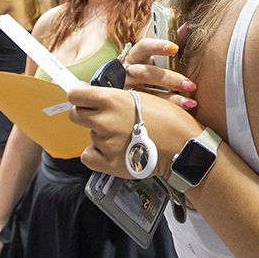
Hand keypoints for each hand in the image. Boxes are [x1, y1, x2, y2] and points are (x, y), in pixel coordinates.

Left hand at [68, 86, 200, 179]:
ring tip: (125, 138)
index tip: (86, 101)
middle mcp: (104, 120)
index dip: (80, 97)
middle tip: (103, 119)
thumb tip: (95, 97)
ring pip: (90, 135)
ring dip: (102, 136)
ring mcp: (104, 142)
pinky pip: (89, 156)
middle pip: (75, 115)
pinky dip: (98, 155)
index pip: (75, 94)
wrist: (183, 147)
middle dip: (86, 115)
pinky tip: (115, 152)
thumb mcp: (143, 97)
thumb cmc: (170, 120)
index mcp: (111, 100)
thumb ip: (116, 97)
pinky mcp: (108, 163)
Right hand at [122, 37, 197, 109]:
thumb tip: (189, 26)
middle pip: (145, 73)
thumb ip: (172, 41)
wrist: (119, 94)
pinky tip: (183, 111)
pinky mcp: (128, 107)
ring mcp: (126, 91)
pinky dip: (166, 111)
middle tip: (190, 84)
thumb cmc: (146, 69)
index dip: (158, 46)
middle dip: (169, 79)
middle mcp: (127, 72)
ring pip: (147, 94)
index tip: (174, 47)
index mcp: (135, 56)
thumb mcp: (156, 56)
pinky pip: (147, 109)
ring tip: (190, 102)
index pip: (143, 47)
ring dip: (170, 98)